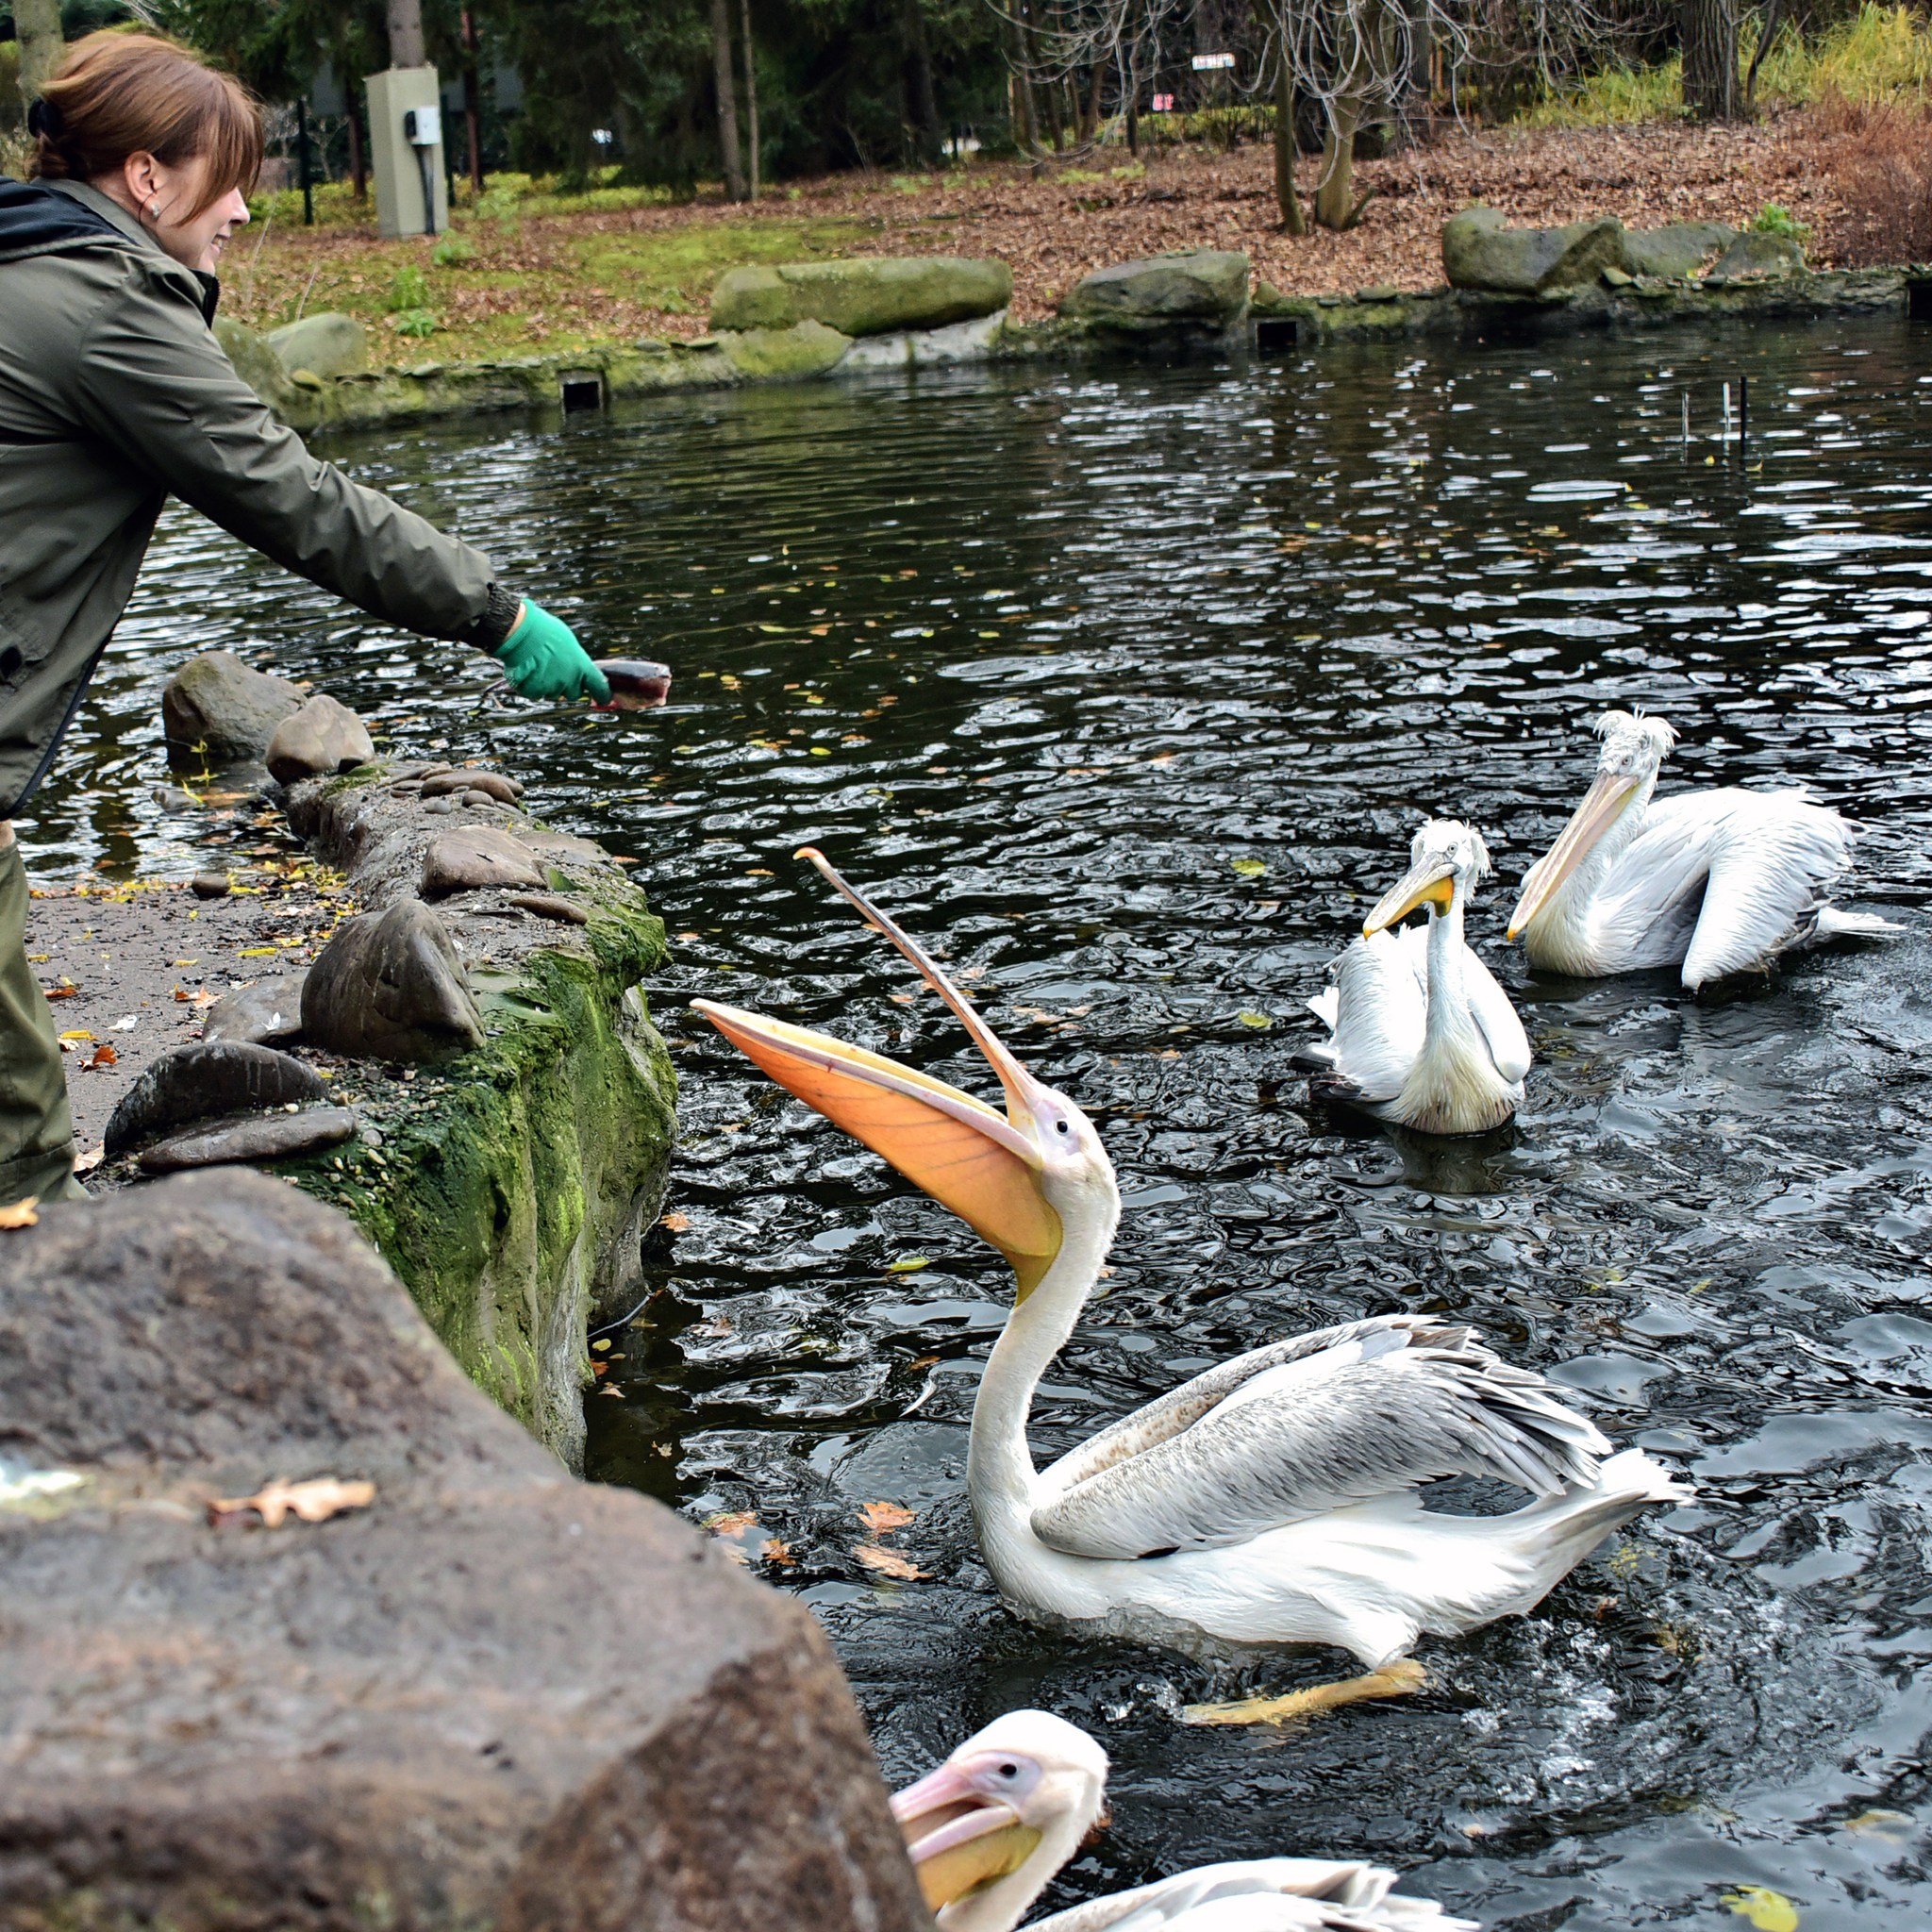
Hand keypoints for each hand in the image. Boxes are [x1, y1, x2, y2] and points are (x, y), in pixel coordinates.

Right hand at [493, 600, 610, 701]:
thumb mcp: (568, 642)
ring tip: (537, 664)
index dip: (602, 694)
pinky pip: (534, 693)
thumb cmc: (544, 630)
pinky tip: (526, 670)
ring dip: (547, 684)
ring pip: (552, 693)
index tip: (604, 698)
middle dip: (567, 686)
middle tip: (555, 669)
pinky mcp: (534, 691)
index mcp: (582, 666)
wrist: (520, 632)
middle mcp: (569, 680)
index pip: (598, 686)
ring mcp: (551, 687)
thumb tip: (574, 666)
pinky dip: (530, 685)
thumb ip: (575, 659)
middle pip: (574, 693)